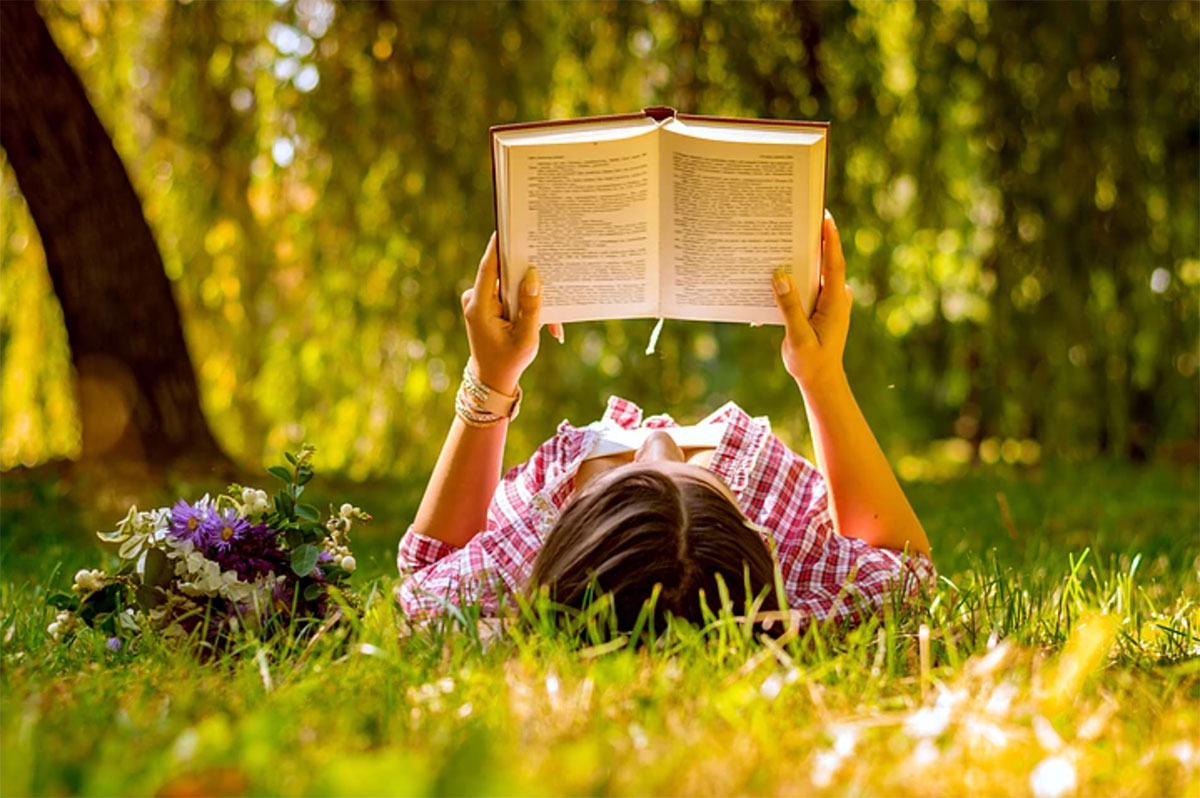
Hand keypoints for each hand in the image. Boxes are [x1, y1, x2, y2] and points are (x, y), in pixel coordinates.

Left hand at [460, 233, 558, 394]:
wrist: (492, 382)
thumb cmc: (508, 362)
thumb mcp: (526, 337)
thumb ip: (531, 306)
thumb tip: (534, 276)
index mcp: (479, 305)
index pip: (489, 267)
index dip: (498, 246)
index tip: (508, 225)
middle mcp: (475, 300)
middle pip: (502, 275)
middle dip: (527, 275)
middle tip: (545, 257)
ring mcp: (480, 303)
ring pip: (509, 288)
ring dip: (530, 297)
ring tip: (551, 316)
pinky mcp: (488, 308)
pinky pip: (508, 297)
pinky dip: (526, 306)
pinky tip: (546, 324)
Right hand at [772, 211, 852, 392]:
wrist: (820, 380)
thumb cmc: (810, 362)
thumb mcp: (797, 337)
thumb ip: (789, 306)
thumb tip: (779, 276)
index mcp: (835, 302)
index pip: (834, 264)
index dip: (830, 239)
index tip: (825, 216)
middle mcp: (835, 297)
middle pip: (824, 262)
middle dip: (813, 240)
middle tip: (799, 217)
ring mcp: (828, 301)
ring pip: (814, 273)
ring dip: (801, 257)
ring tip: (784, 237)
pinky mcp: (819, 306)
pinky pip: (807, 285)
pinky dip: (795, 276)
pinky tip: (777, 270)